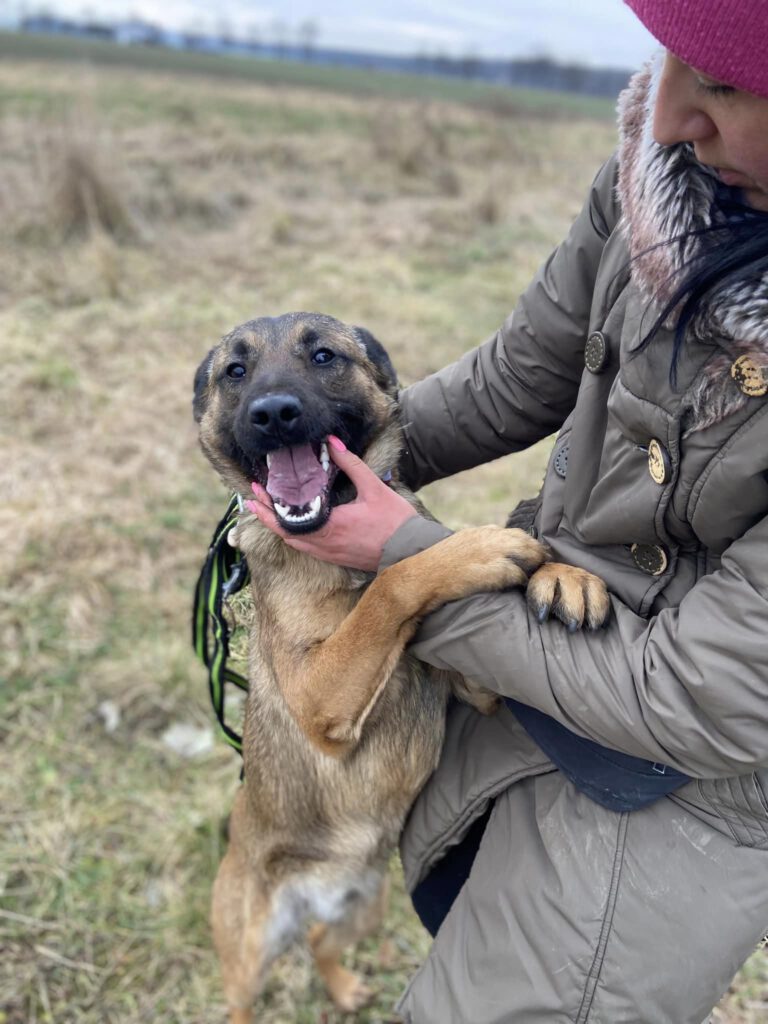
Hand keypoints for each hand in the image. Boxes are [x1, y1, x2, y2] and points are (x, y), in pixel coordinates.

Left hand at [245, 436, 417, 570]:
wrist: (411, 553)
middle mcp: (325, 544)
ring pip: (293, 543)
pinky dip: (292, 536)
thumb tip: (332, 444)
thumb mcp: (374, 487)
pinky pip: (305, 549)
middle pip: (284, 532)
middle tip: (252, 499)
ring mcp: (329, 554)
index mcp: (331, 526)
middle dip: (265, 515)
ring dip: (277, 527)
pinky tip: (290, 527)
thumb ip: (351, 465)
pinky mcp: (335, 559)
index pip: (288, 519)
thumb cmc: (395, 521)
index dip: (268, 506)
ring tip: (264, 512)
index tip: (256, 491)